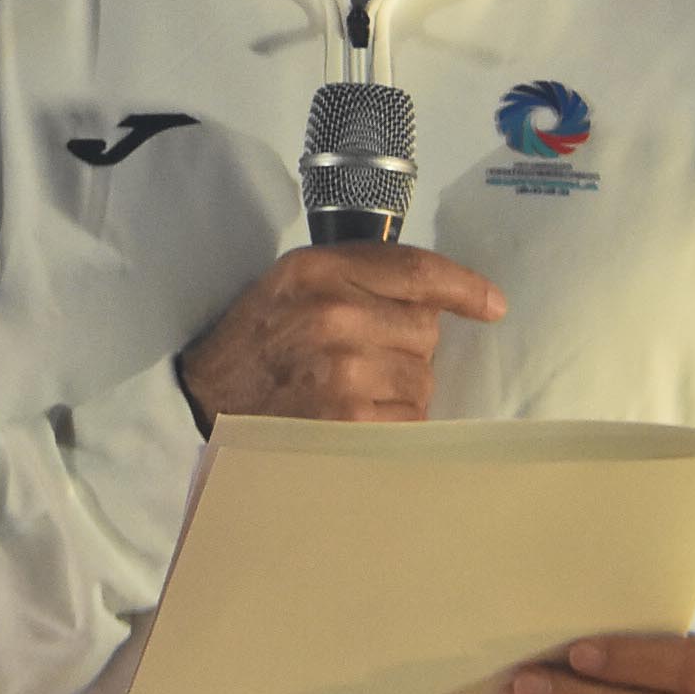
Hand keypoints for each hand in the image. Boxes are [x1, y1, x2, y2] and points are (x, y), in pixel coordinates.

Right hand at [178, 245, 505, 425]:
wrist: (202, 400)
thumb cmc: (257, 341)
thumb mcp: (297, 282)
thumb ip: (360, 276)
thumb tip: (438, 300)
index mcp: (320, 270)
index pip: (416, 270)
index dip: (463, 287)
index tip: (492, 305)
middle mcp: (334, 315)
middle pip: (426, 331)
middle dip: (409, 347)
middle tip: (367, 357)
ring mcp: (343, 371)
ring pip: (422, 379)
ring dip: (401, 389)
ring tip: (353, 390)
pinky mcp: (349, 422)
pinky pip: (408, 420)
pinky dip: (392, 424)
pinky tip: (355, 418)